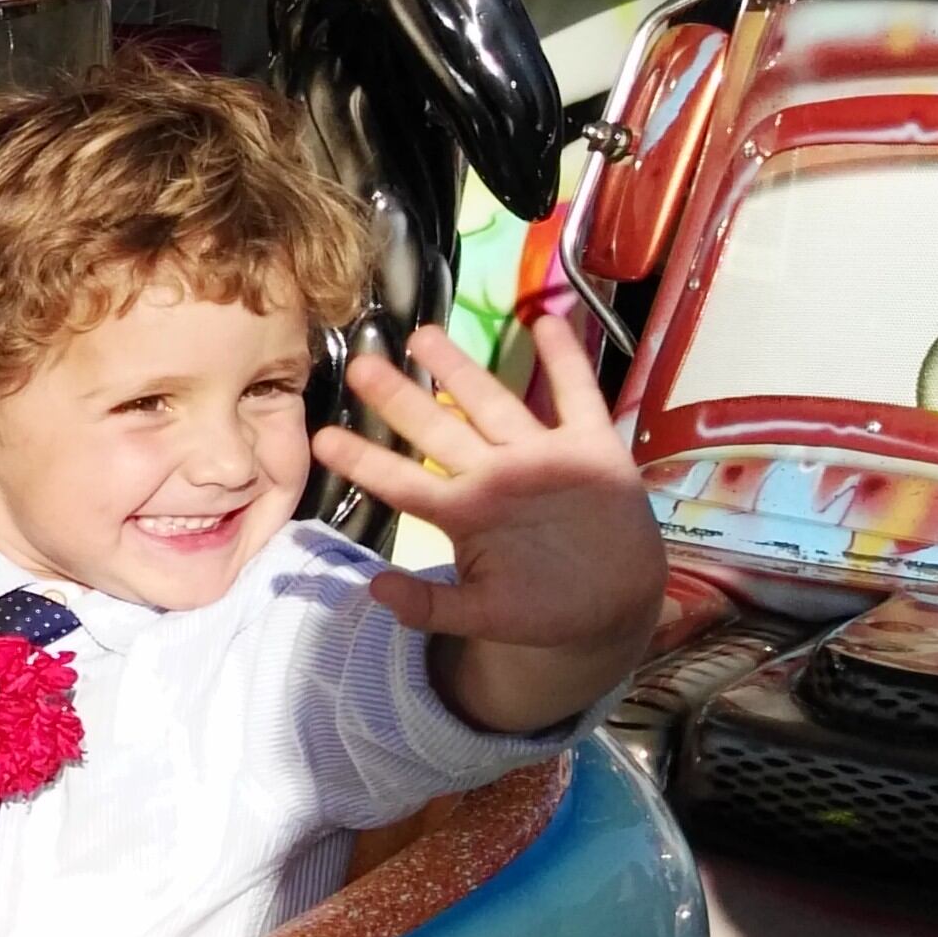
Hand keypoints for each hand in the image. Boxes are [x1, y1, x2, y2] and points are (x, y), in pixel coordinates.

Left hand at [313, 315, 663, 728]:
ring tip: (423, 334)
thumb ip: (431, 606)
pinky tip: (548, 322)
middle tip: (360, 363)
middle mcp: (494, 475)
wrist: (616, 606)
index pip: (403, 482)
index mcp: (465, 512)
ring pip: (494, 404)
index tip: (321, 437)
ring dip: (462, 369)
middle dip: (400, 399)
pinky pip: (577, 398)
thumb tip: (375, 589)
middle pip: (439, 431)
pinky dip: (566, 362)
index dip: (365, 460)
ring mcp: (540, 458)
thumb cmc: (544, 609)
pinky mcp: (592, 450)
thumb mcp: (485, 614)